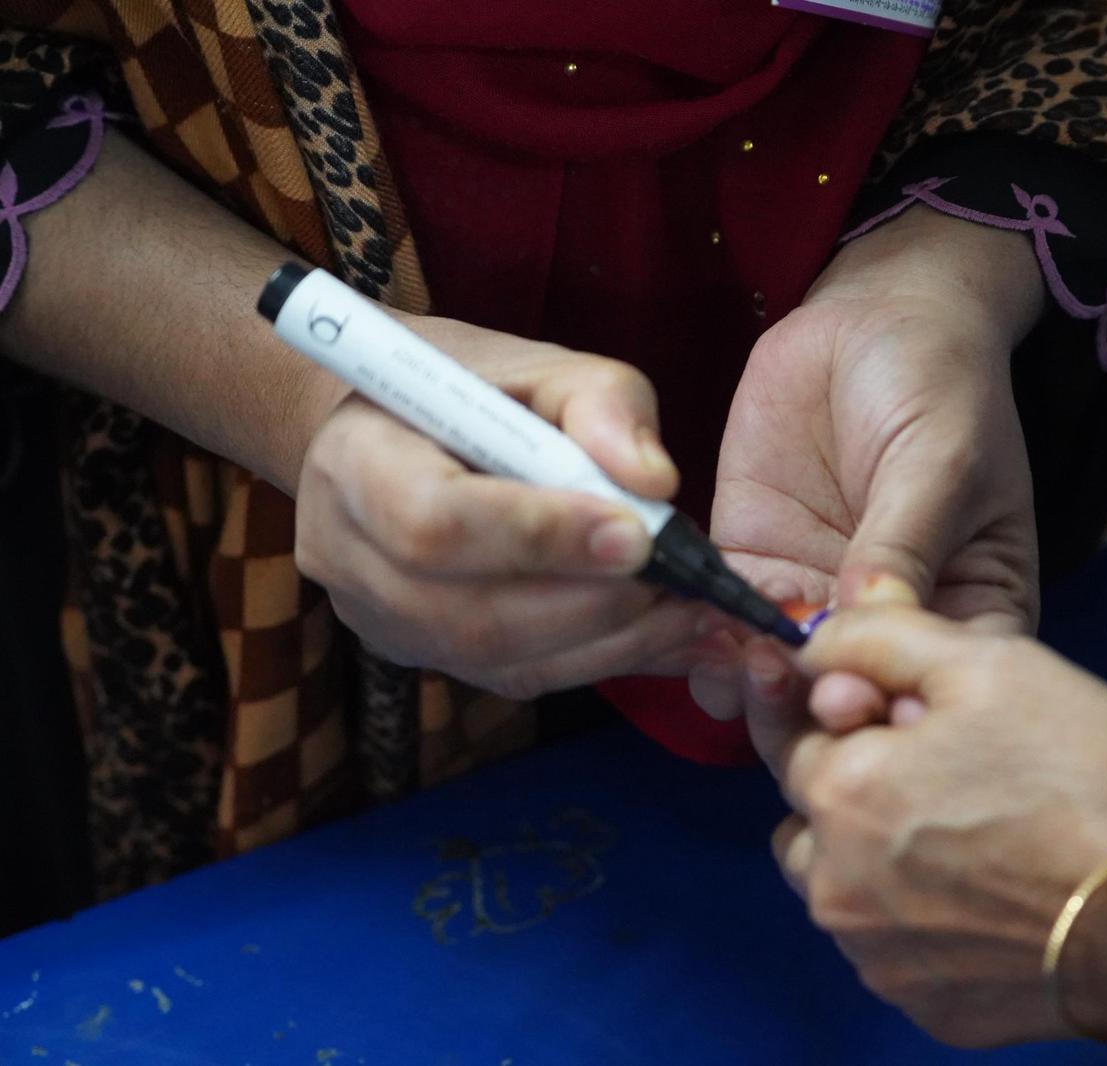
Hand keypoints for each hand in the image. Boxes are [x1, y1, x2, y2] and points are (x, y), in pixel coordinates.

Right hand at [294, 316, 713, 698]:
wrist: (408, 430)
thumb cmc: (476, 390)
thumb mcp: (540, 365)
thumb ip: (601, 403)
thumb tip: (654, 480)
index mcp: (355, 462)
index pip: (432, 522)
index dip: (537, 536)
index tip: (636, 533)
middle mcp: (349, 555)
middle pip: (469, 613)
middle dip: (590, 603)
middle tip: (679, 580)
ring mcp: (382, 620)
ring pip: (500, 659)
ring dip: (609, 641)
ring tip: (689, 609)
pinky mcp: (430, 657)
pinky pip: (520, 678)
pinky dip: (604, 659)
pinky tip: (666, 632)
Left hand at [694, 208, 1042, 717]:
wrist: (879, 315)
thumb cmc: (942, 386)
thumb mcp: (940, 463)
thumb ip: (903, 544)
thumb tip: (867, 621)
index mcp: (961, 615)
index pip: (926, 692)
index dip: (890, 707)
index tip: (852, 698)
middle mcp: (885, 625)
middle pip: (844, 703)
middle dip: (810, 710)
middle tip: (784, 681)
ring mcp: (812, 598)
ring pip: (776, 680)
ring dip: (754, 686)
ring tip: (742, 655)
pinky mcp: (750, 563)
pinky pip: (719, 620)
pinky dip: (703, 634)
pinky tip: (698, 620)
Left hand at [751, 607, 1106, 1059]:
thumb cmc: (1087, 775)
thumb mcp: (988, 666)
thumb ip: (881, 637)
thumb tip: (815, 638)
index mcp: (840, 796)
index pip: (788, 736)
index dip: (834, 707)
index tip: (874, 699)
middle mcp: (835, 889)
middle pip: (810, 816)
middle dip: (854, 784)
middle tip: (945, 765)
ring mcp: (879, 960)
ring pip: (844, 886)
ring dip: (879, 852)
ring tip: (970, 828)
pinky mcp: (926, 1009)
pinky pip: (895, 945)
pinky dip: (922, 915)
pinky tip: (992, 889)